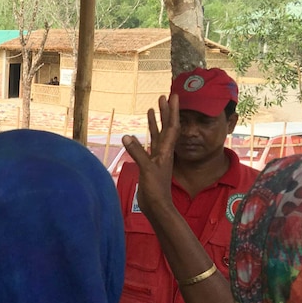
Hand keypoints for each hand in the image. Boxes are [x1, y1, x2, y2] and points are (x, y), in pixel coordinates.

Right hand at [122, 94, 179, 217]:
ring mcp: (157, 158)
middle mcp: (163, 152)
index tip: (174, 96)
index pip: (172, 126)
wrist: (157, 206)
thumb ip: (137, 153)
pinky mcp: (150, 165)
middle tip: (164, 97)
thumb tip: (127, 136)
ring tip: (152, 109)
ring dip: (156, 122)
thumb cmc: (155, 189)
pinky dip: (146, 137)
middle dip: (165, 112)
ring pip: (158, 135)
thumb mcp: (146, 169)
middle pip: (166, 127)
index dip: (173, 111)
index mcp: (166, 151)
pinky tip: (140, 133)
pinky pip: (150, 145)